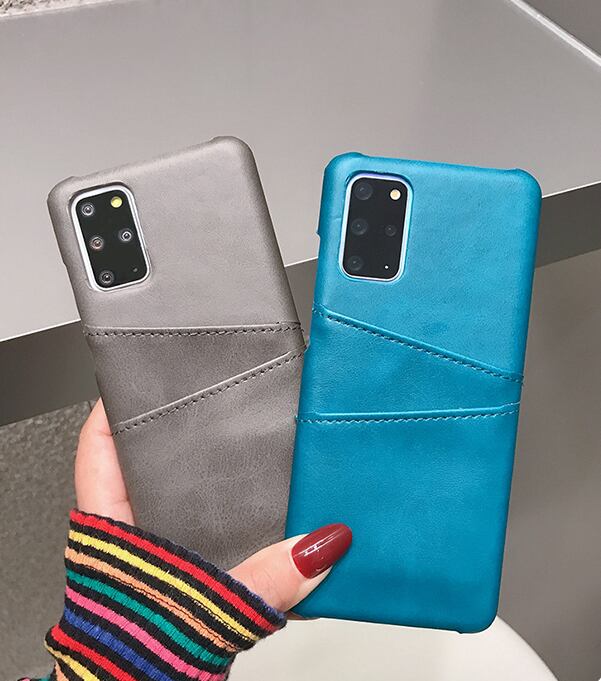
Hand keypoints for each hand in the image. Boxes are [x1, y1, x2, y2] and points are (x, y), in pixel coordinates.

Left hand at [76, 400, 350, 611]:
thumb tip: (317, 547)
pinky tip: (272, 511)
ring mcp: (164, 550)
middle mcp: (137, 533)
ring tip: (253, 449)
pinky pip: (218, 528)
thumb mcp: (203, 611)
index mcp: (114, 528)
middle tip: (218, 399)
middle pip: (151, 458)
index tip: (148, 373)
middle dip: (184, 431)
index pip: (101, 445)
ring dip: (217, 479)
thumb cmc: (140, 665)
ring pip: (186, 494)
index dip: (119, 403)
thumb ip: (262, 581)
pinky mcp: (191, 570)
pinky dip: (242, 517)